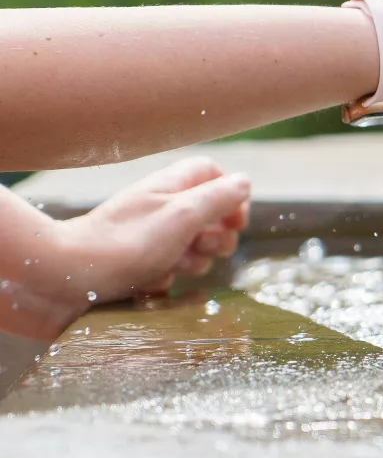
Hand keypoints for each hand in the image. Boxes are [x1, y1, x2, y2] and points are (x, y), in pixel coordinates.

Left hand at [56, 157, 250, 304]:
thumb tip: (245, 183)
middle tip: (201, 246)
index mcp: (172, 186)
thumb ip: (219, 198)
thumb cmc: (124, 244)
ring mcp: (148, 238)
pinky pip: (169, 272)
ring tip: (171, 266)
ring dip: (192, 261)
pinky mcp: (136, 267)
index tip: (235, 221)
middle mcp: (161, 208)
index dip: (232, 196)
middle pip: (211, 216)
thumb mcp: (182, 215)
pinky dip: (166, 279)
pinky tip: (149, 283)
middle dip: (216, 237)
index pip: (215, 174)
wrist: (62, 280)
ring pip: (193, 248)